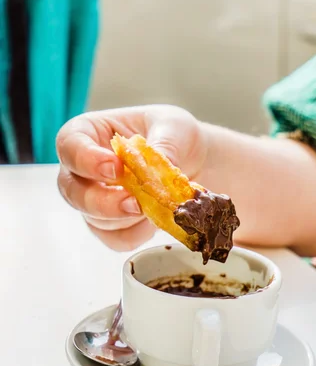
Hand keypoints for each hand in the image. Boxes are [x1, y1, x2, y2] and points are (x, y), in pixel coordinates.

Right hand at [56, 105, 207, 250]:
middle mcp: (84, 169)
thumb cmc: (175, 134)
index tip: (116, 167)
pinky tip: (156, 221)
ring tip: (157, 208)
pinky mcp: (111, 226)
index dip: (86, 159)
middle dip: (102, 202)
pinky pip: (115, 238)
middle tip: (134, 203)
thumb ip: (164, 145)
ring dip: (126, 219)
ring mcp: (94, 200)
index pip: (69, 145)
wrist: (195, 160)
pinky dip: (138, 234)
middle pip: (72, 191)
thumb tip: (156, 170)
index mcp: (89, 132)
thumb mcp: (175, 127)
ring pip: (94, 219)